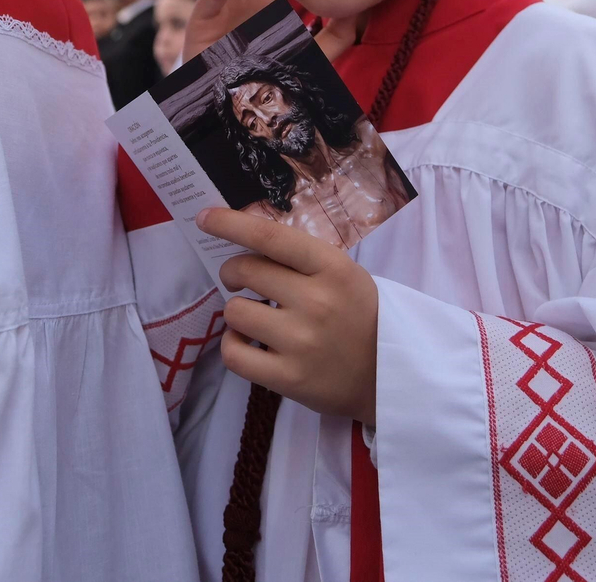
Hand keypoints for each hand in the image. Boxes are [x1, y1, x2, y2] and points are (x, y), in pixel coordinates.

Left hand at [200, 207, 378, 425]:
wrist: (390, 376)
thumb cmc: (362, 317)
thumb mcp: (344, 275)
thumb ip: (301, 260)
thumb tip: (246, 241)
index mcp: (332, 268)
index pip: (271, 237)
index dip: (231, 224)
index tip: (204, 217)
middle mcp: (316, 301)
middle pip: (245, 270)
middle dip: (233, 272)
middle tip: (240, 280)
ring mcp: (301, 342)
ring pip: (234, 312)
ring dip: (238, 312)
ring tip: (257, 320)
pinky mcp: (288, 377)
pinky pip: (233, 354)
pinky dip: (234, 345)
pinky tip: (249, 344)